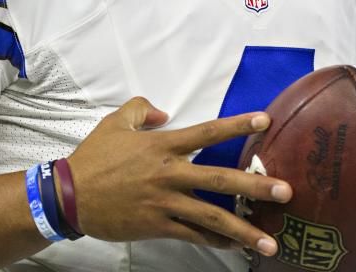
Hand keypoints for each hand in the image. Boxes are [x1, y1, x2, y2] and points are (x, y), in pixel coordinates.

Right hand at [66, 97, 292, 254]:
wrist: (69, 195)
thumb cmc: (93, 157)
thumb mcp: (115, 121)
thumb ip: (141, 108)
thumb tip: (164, 111)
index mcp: (162, 145)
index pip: (208, 132)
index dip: (238, 125)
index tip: (265, 121)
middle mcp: (169, 173)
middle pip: (220, 179)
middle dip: (255, 186)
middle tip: (286, 192)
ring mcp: (165, 202)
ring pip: (212, 216)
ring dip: (244, 230)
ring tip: (270, 242)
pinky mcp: (157, 226)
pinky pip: (193, 235)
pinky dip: (215, 240)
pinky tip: (236, 247)